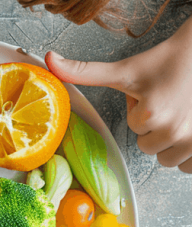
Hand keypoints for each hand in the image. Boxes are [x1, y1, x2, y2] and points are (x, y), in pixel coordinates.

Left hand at [46, 19, 191, 172]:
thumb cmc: (165, 62)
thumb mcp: (123, 70)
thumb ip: (84, 71)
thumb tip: (49, 59)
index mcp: (151, 115)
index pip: (134, 129)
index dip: (140, 110)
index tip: (150, 93)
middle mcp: (176, 131)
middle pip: (149, 147)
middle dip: (154, 127)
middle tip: (163, 103)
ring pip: (169, 159)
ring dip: (171, 141)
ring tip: (178, 113)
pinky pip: (189, 167)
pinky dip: (188, 152)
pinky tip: (189, 128)